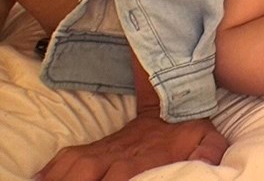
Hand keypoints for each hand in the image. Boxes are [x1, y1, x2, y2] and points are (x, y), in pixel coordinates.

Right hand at [37, 110, 226, 180]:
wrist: (175, 102)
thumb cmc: (191, 129)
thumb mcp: (207, 140)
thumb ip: (209, 153)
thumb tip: (208, 166)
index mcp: (144, 158)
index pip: (121, 177)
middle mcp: (118, 156)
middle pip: (86, 175)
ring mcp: (104, 151)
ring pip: (73, 167)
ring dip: (61, 179)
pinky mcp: (95, 148)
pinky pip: (67, 157)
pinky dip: (52, 169)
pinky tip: (43, 179)